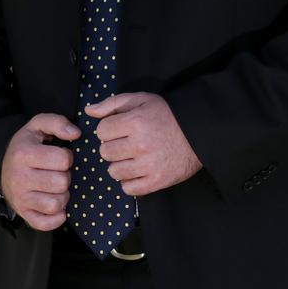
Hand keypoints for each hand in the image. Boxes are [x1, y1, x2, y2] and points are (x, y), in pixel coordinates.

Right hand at [0, 113, 80, 230]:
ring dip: (62, 196)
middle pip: (61, 183)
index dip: (67, 156)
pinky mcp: (23, 214)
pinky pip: (45, 224)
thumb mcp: (38, 125)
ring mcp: (20, 199)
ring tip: (56, 187)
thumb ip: (58, 122)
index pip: (63, 159)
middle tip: (58, 172)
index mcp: (24, 154)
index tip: (60, 156)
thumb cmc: (27, 145)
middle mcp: (20, 178)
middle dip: (65, 176)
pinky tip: (56, 206)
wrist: (3, 166)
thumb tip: (76, 134)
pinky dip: (56, 217)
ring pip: (56, 204)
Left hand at [85, 92, 202, 195]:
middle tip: (126, 143)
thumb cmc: (167, 114)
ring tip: (132, 156)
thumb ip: (113, 104)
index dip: (108, 129)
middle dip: (112, 146)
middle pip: (105, 152)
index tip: (119, 128)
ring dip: (119, 164)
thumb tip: (89, 111)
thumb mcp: (141, 100)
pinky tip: (137, 170)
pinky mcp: (157, 181)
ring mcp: (149, 165)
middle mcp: (140, 145)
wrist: (198, 133)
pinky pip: (128, 188)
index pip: (102, 131)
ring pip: (113, 172)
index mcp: (136, 122)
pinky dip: (129, 181)